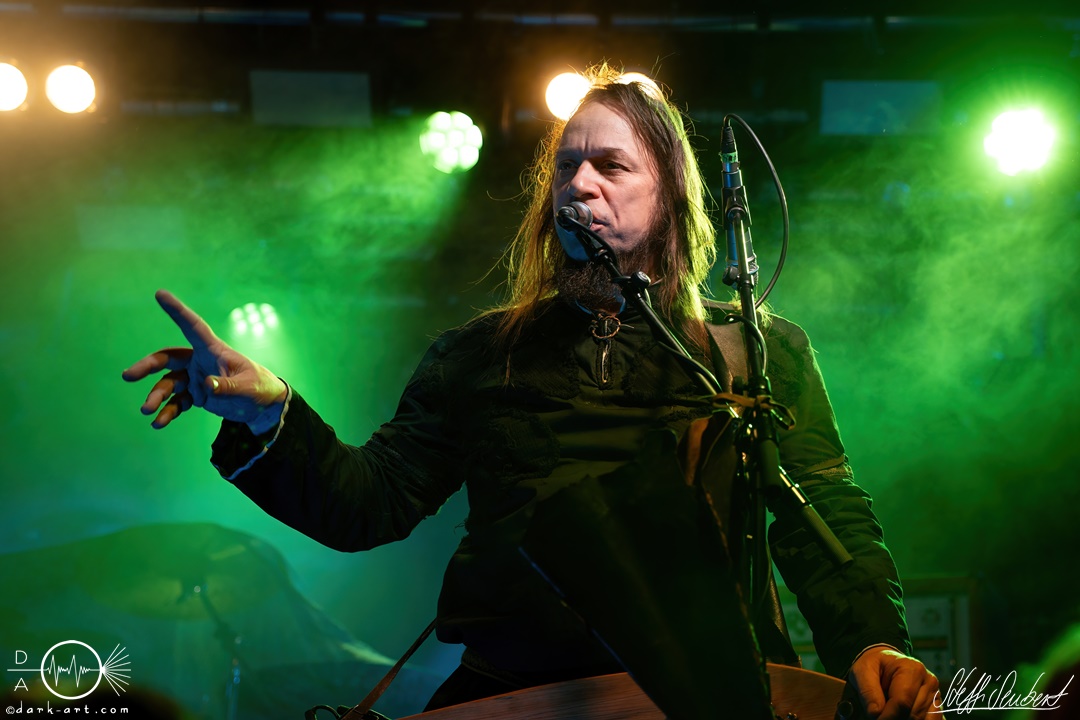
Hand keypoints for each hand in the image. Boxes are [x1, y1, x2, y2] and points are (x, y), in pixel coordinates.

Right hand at [122, 289, 286, 430]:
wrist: (263, 406)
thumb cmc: (259, 388)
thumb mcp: (247, 387)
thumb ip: (227, 386)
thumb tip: (205, 385)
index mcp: (213, 351)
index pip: (193, 327)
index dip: (177, 311)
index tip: (160, 294)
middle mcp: (200, 362)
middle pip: (168, 359)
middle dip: (147, 366)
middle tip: (128, 376)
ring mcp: (196, 379)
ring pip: (168, 384)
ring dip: (156, 396)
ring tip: (147, 411)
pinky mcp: (196, 396)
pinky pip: (177, 403)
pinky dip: (167, 412)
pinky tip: (159, 423)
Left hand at [850, 647, 940, 718]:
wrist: (885, 664)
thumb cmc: (874, 667)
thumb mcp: (863, 671)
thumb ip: (868, 691)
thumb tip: (876, 713)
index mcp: (912, 669)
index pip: (902, 702)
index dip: (887, 716)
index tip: (874, 718)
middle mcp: (929, 681)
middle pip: (913, 714)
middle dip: (893, 719)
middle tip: (879, 715)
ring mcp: (935, 695)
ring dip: (903, 719)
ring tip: (888, 711)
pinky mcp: (936, 706)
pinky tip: (901, 715)